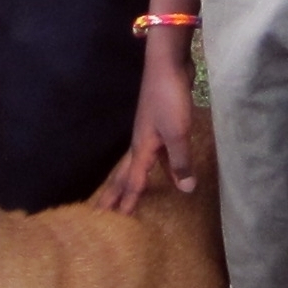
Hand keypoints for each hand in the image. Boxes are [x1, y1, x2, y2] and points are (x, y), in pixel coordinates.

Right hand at [96, 46, 197, 211]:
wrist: (167, 65)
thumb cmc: (169, 99)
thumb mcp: (177, 133)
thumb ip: (180, 161)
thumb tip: (185, 190)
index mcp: (142, 148)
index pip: (132, 182)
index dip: (127, 202)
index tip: (114, 222)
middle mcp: (141, 143)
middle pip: (124, 174)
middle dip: (115, 194)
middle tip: (102, 213)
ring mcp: (150, 132)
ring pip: (137, 163)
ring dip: (131, 180)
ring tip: (126, 195)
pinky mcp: (161, 124)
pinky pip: (153, 153)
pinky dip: (153, 165)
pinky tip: (162, 167)